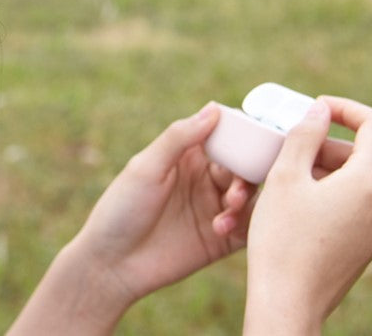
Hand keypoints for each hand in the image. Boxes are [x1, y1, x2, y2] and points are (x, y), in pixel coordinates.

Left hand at [71, 103, 254, 307]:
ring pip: (250, 194)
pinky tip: (221, 228)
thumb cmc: (122, 207)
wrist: (112, 264)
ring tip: (229, 206)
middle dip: (247, 171)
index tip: (258, 135)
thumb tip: (215, 108)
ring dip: (246, 197)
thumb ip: (180, 138)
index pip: (226, 134)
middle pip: (244, 164)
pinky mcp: (223, 239)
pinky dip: (245, 224)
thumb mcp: (147, 167)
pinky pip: (249, 227)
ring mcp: (215, 207)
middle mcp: (206, 177)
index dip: (244, 132)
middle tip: (235, 186)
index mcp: (189, 154)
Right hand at [244, 97, 371, 334]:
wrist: (287, 302)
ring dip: (320, 169)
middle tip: (284, 150)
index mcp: (371, 182)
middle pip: (360, 153)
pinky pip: (354, 202)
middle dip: (322, 145)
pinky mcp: (371, 242)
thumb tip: (320, 110)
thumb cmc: (282, 238)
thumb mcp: (284, 176)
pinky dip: (327, 191)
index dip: (346, 108)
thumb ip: (305, 135)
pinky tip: (294, 202)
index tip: (316, 109)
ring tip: (281, 179)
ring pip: (355, 178)